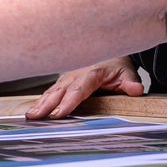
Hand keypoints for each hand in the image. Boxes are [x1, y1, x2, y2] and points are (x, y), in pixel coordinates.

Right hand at [25, 57, 143, 119]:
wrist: (106, 49)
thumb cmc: (116, 64)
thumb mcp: (127, 72)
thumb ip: (130, 82)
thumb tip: (136, 90)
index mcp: (91, 73)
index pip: (79, 90)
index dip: (68, 102)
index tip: (59, 114)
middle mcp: (75, 75)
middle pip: (59, 91)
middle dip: (47, 105)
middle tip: (35, 117)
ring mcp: (66, 77)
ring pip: (52, 91)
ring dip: (40, 104)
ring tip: (30, 116)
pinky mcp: (62, 82)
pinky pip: (51, 92)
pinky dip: (41, 101)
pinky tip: (32, 112)